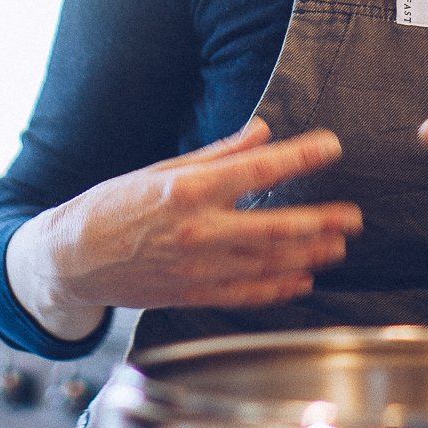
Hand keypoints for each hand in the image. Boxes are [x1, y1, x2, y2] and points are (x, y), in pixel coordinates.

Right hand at [10, 119, 363, 337]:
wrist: (72, 259)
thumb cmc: (112, 206)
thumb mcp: (161, 170)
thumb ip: (217, 154)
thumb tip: (262, 131)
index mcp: (188, 191)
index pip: (257, 171)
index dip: (299, 157)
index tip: (331, 146)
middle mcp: (197, 232)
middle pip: (274, 228)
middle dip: (321, 222)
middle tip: (355, 216)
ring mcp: (198, 269)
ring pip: (267, 263)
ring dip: (308, 254)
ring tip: (339, 245)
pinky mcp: (193, 295)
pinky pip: (246, 293)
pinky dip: (278, 288)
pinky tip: (302, 279)